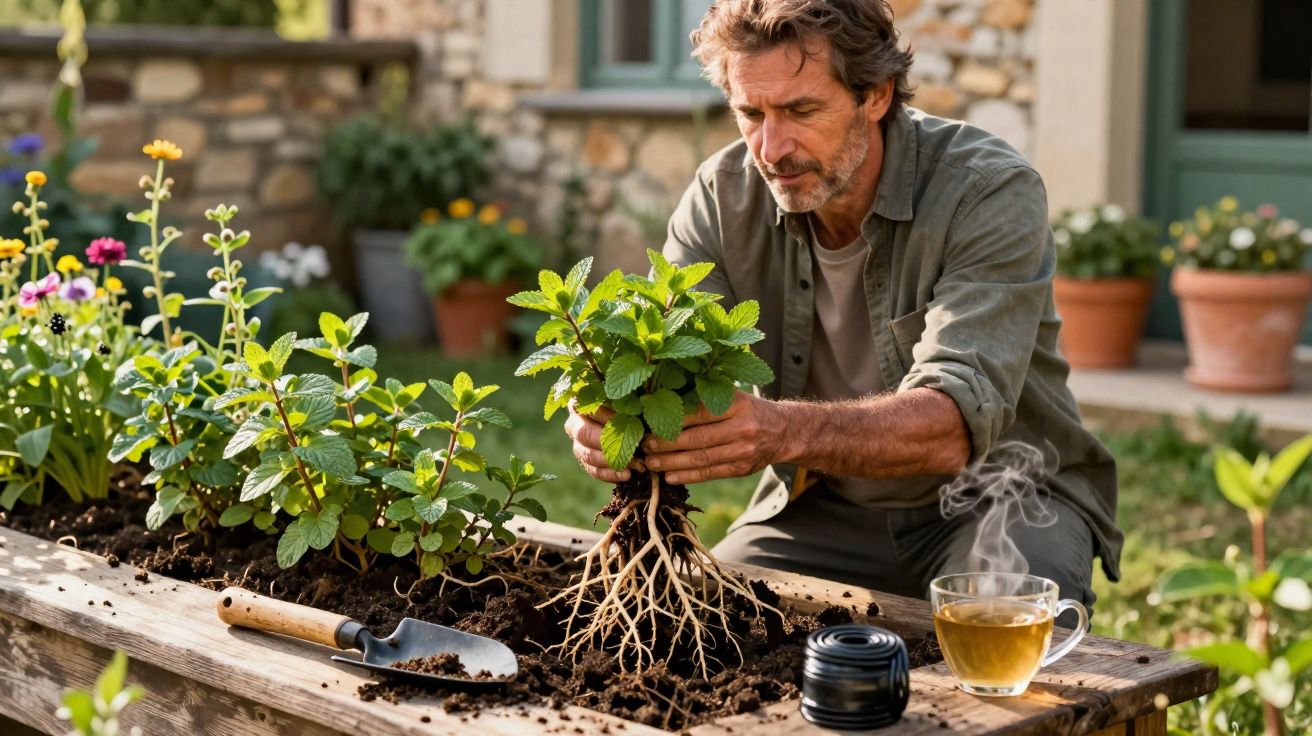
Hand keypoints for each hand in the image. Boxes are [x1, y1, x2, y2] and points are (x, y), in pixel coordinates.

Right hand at [563, 399, 645, 482]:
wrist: (626, 425)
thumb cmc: (627, 406)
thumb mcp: (626, 400)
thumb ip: (626, 401)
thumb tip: (636, 405)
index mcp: (580, 403)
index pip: (589, 408)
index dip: (607, 415)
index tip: (626, 419)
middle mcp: (574, 423)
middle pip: (584, 433)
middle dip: (607, 443)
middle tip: (626, 447)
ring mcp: (577, 444)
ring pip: (587, 455)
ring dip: (610, 462)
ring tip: (631, 466)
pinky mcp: (585, 461)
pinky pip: (593, 470)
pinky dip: (610, 474)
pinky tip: (625, 475)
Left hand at [642, 391, 788, 484]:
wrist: (784, 431)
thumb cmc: (749, 409)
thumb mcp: (733, 395)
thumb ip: (706, 397)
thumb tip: (664, 398)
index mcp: (737, 404)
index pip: (700, 412)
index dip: (673, 420)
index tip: (650, 424)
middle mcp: (742, 428)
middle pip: (698, 438)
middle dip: (667, 444)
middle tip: (645, 447)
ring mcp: (743, 451)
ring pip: (701, 459)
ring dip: (672, 463)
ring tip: (651, 464)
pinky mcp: (741, 469)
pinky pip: (710, 474)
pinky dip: (688, 477)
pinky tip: (670, 477)